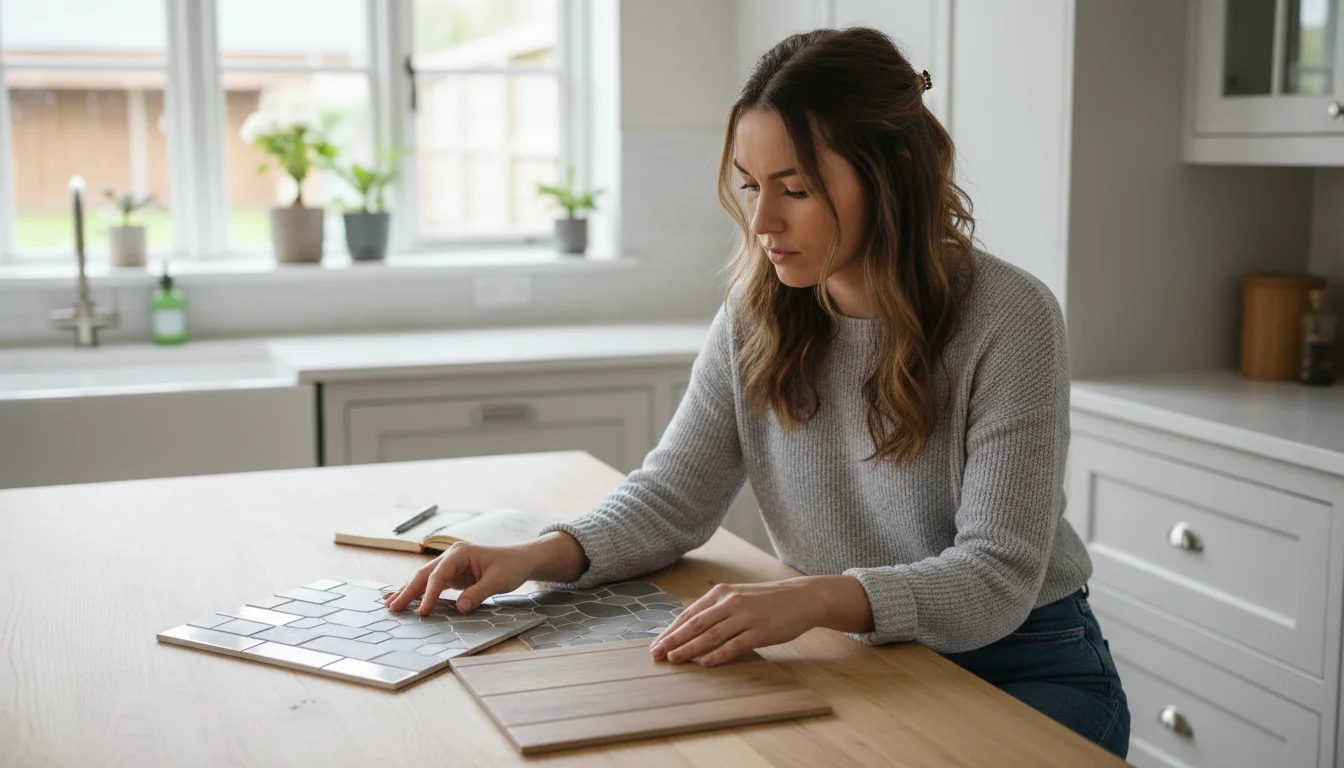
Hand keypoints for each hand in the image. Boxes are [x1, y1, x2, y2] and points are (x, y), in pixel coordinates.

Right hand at [382, 541, 534, 615]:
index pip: (439, 575)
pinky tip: (403, 598)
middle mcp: (451, 556)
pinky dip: (418, 592)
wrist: (520, 560)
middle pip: (424, 575)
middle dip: (407, 591)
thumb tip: (459, 608)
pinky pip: (432, 584)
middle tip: (392, 608)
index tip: (422, 612)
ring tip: (389, 604)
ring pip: (424, 579)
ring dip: (407, 591)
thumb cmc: (511, 567)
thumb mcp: (498, 581)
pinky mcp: (452, 574)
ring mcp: (450, 565)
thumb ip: (477, 593)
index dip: (429, 594)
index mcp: (460, 553)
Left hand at [649, 579, 825, 666]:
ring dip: (690, 648)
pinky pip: (735, 645)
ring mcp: (746, 617)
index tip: (656, 644)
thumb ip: (716, 609)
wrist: (802, 598)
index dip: (671, 630)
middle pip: (695, 624)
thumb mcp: (738, 596)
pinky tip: (705, 663)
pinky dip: (718, 654)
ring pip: (711, 635)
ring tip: (674, 659)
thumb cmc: (767, 600)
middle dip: (673, 640)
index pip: (689, 614)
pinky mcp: (760, 631)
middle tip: (656, 654)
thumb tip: (689, 628)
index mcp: (722, 593)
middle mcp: (731, 603)